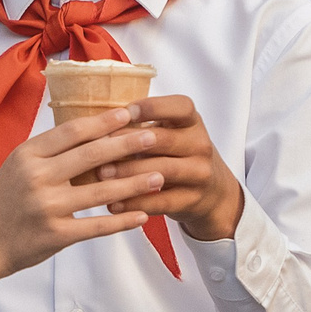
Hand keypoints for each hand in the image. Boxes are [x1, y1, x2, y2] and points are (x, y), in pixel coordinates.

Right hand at [0, 108, 166, 290]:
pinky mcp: (56, 235)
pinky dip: (122, 221)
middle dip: (127, 144)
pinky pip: (97, 226)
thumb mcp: (16, 166)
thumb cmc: (1, 202)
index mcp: (27, 155)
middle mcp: (37, 178)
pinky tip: (142, 216)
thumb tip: (89, 132)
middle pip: (91, 155)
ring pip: (101, 191)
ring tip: (159, 176)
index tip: (129, 113)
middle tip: (153, 136)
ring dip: (134, 183)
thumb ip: (48, 152)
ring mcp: (48, 207)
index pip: (72, 132)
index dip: (103, 122)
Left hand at [94, 96, 242, 241]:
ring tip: (102, 175)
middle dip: (128, 143)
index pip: (181, 107)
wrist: (212, 192)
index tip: (126, 111)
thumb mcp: (170, 133)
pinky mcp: (192, 200)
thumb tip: (98, 122)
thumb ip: (143, 126)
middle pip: (164, 140)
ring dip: (129, 173)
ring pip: (162, 172)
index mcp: (192, 123)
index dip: (153, 107)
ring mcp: (199, 174)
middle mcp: (200, 145)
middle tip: (98, 148)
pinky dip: (135, 203)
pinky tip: (113, 204)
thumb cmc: (177, 155)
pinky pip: (160, 202)